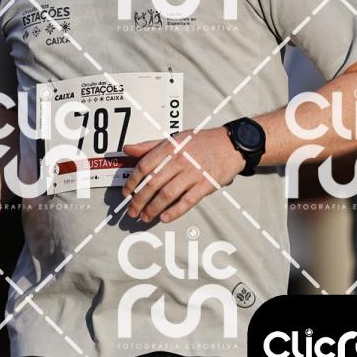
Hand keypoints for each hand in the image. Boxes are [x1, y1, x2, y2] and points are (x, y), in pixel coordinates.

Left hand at [121, 127, 245, 223]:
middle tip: (132, 211)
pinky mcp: (205, 185)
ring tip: (145, 217)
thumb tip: (127, 149)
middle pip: (153, 183)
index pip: (144, 166)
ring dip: (153, 208)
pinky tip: (164, 217)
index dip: (132, 181)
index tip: (126, 192)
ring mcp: (193, 173)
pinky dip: (174, 212)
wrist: (230, 145)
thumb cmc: (201, 142)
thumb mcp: (175, 138)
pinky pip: (187, 201)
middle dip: (139, 200)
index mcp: (170, 147)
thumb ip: (150, 146)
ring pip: (167, 194)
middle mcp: (180, 160)